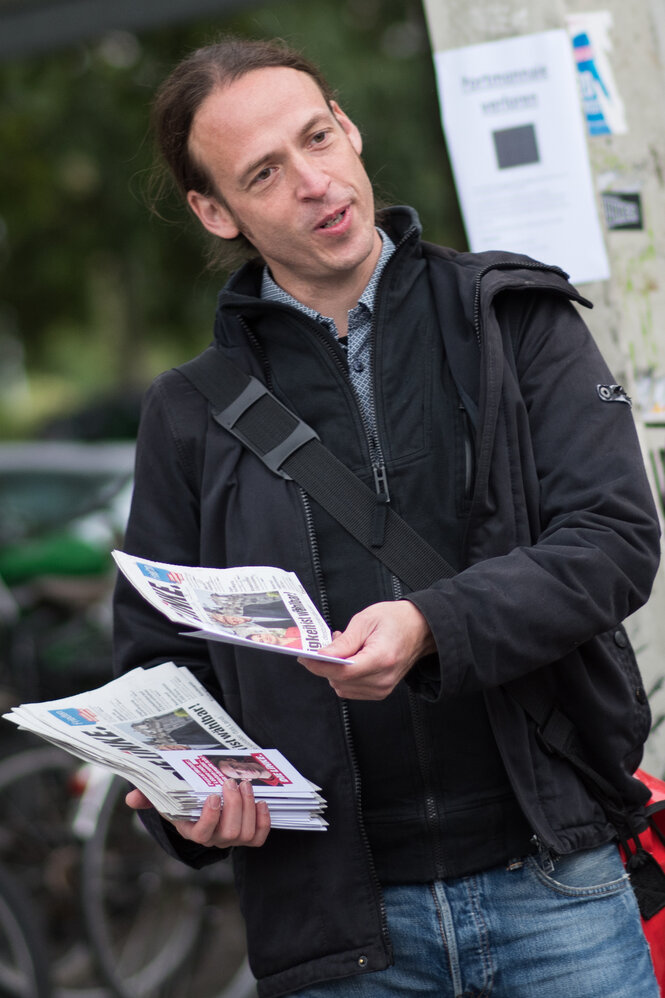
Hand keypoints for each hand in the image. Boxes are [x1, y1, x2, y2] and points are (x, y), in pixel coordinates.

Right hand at [125, 780, 270, 847]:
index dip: (211, 818)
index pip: (202, 834)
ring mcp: (230, 838)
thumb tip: (131, 798)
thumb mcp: (164, 794)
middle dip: (234, 806)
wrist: (203, 800)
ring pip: (245, 833)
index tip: (213, 795)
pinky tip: (261, 802)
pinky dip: (263, 821)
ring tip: (245, 784)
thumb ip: (147, 795)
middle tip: (233, 782)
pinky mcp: (247, 835)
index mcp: (191, 829)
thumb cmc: (184, 796)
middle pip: (229, 832)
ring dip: (248, 807)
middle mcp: (212, 838)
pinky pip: (258, 837)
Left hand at [298, 599, 435, 700]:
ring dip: (335, 671)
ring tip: (344, 649)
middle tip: (329, 643)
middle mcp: (383, 678)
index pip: (343, 672)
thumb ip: (343, 642)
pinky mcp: (380, 691)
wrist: (420, 629)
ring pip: (342, 688)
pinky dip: (344, 676)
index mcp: (381, 658)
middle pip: (340, 681)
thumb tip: (322, 655)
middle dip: (326, 664)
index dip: (320, 665)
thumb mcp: (366, 621)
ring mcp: (383, 688)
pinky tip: (350, 660)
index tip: (305, 657)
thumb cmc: (397, 620)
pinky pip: (351, 690)